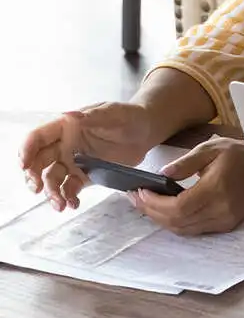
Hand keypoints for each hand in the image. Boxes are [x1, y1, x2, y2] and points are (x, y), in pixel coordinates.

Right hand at [18, 102, 156, 211]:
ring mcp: (73, 162)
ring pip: (52, 179)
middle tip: (38, 188)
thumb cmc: (127, 117)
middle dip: (34, 176)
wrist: (145, 132)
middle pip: (39, 162)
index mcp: (66, 128)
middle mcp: (64, 146)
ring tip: (60, 204)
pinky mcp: (85, 176)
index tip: (24, 164)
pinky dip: (68, 197)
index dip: (27, 150)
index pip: (38, 138)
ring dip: (51, 193)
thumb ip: (92, 117)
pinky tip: (72, 204)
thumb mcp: (112, 113)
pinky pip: (70, 188)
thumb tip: (70, 115)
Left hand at [130, 135, 243, 234]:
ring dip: (161, 220)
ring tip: (146, 206)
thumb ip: (185, 163)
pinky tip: (166, 211)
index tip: (140, 193)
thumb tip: (162, 175)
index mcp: (216, 189)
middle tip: (136, 199)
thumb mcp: (211, 149)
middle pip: (178, 221)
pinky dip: (176, 223)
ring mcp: (224, 220)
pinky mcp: (226, 225)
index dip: (155, 204)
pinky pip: (195, 230)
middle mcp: (220, 209)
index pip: (179, 206)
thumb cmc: (237, 155)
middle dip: (152, 212)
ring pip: (184, 229)